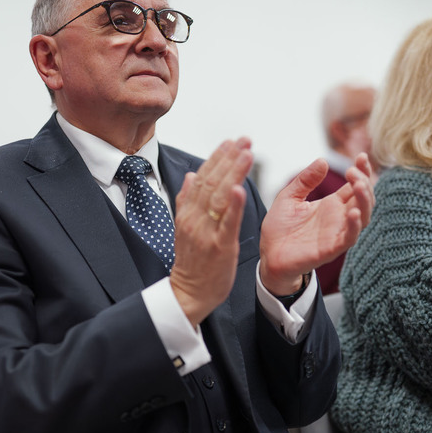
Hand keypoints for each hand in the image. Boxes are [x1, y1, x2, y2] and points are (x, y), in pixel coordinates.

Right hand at [169, 139, 252, 326]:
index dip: (218, 158)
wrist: (189, 292)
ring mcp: (206, 231)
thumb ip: (188, 200)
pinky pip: (227, 222)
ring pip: (220, 196)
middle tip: (245, 140)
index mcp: (189, 212)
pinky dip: (233, 204)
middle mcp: (195, 218)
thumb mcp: (185, 227)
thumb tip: (192, 175)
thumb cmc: (193, 261)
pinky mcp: (219, 246)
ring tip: (246, 153)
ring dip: (233, 172)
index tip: (231, 141)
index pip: (203, 178)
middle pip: (212, 182)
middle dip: (229, 158)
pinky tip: (240, 187)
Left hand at [259, 153, 373, 295]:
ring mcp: (337, 234)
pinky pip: (349, 238)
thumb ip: (305, 180)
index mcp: (332, 204)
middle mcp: (339, 218)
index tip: (360, 156)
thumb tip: (322, 161)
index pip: (356, 185)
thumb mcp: (289, 197)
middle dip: (364, 182)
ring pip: (363, 217)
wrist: (268, 256)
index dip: (362, 171)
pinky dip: (355, 226)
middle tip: (353, 171)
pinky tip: (354, 213)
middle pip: (364, 199)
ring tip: (359, 185)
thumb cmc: (279, 228)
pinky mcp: (331, 249)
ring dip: (365, 201)